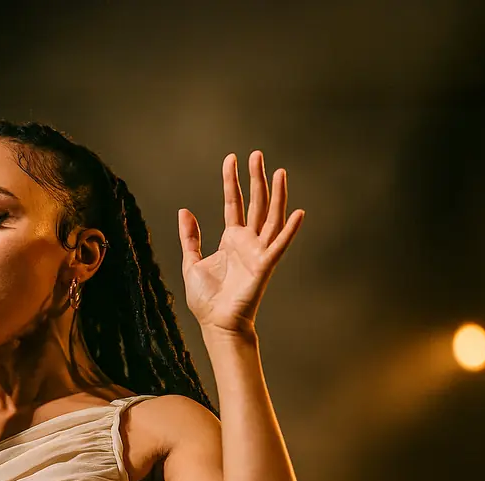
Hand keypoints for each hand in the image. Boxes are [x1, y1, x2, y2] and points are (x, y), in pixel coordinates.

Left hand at [178, 151, 303, 335]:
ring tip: (279, 171)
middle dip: (256, 178)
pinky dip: (289, 230)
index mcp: (232, 239)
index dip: (232, 181)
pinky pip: (279, 245)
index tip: (232, 158)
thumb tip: (184, 211)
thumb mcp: (191, 262)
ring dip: (277, 195)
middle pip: (255, 203)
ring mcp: (259, 252)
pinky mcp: (265, 266)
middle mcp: (248, 242)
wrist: (216, 323)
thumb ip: (190, 237)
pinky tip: (299, 212)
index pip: (234, 203)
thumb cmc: (206, 299)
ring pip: (271, 217)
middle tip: (257, 154)